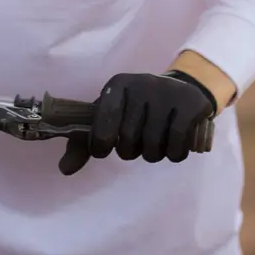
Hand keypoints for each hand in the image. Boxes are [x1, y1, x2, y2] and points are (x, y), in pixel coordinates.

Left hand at [60, 71, 215, 174]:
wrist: (182, 90)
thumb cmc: (137, 109)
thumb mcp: (109, 118)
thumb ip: (83, 143)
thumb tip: (64, 169)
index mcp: (117, 85)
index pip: (101, 126)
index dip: (100, 145)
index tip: (106, 147)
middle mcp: (141, 84)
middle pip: (128, 141)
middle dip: (131, 151)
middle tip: (138, 141)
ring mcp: (168, 93)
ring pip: (153, 147)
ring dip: (153, 154)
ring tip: (156, 142)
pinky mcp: (190, 104)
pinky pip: (177, 145)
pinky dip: (174, 154)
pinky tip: (175, 144)